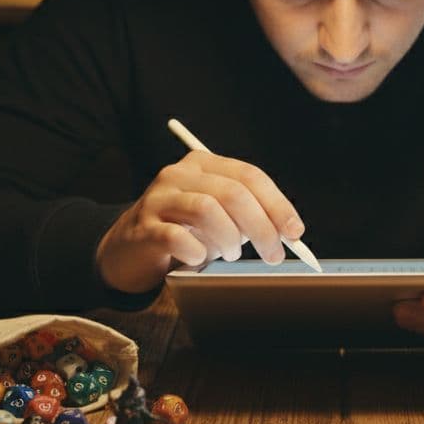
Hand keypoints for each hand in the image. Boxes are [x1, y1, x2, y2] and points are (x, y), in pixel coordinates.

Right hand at [95, 151, 304, 293]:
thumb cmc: (184, 231)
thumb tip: (289, 232)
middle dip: (262, 228)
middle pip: (233, 193)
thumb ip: (249, 215)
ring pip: (208, 210)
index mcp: (204, 164)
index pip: (250, 176)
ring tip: (230, 254)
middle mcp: (180, 175)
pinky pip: (177, 238)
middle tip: (273, 255)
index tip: (295, 232)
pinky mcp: (143, 227)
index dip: (277, 204)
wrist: (128, 249)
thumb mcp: (218, 215)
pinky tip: (198, 258)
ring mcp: (159, 199)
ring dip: (229, 239)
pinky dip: (197, 252)